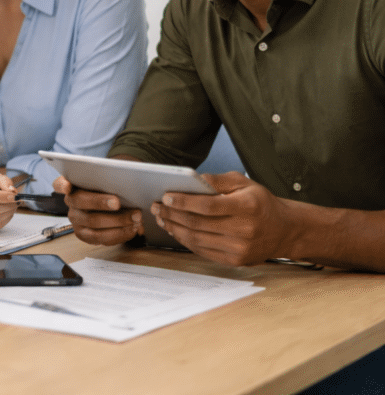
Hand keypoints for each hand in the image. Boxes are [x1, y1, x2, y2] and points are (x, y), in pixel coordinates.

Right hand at [53, 175, 142, 244]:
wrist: (113, 203)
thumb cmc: (110, 187)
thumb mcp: (108, 177)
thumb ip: (109, 175)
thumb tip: (122, 177)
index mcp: (71, 184)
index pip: (59, 183)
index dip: (62, 185)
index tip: (67, 187)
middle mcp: (70, 202)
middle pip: (80, 202)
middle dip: (100, 203)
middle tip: (118, 203)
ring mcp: (76, 220)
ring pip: (93, 223)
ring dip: (117, 221)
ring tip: (135, 218)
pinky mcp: (85, 235)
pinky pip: (101, 238)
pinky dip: (119, 234)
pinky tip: (133, 228)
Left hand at [151, 171, 295, 265]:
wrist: (285, 231)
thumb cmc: (260, 203)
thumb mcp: (245, 183)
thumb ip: (218, 180)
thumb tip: (193, 178)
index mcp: (247, 207)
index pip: (208, 206)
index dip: (183, 202)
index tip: (165, 196)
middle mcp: (244, 230)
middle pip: (198, 224)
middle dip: (172, 214)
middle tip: (156, 206)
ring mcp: (240, 249)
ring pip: (197, 239)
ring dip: (174, 228)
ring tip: (161, 218)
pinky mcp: (235, 261)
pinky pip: (203, 250)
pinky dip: (185, 240)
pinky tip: (175, 230)